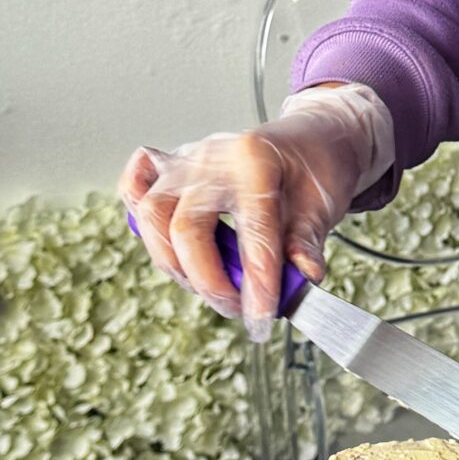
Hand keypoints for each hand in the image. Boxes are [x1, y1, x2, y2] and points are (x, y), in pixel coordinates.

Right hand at [120, 83, 393, 340]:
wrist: (308, 137)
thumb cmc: (314, 170)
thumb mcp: (323, 204)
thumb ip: (307, 243)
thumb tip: (301, 281)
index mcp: (256, 162)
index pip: (252, 231)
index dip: (257, 284)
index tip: (262, 322)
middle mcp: (212, 158)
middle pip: (185, 227)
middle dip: (208, 282)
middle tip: (237, 309)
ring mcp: (185, 161)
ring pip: (151, 215)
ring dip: (175, 265)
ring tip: (210, 286)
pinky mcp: (169, 167)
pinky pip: (134, 188)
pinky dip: (141, 220)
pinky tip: (168, 245)